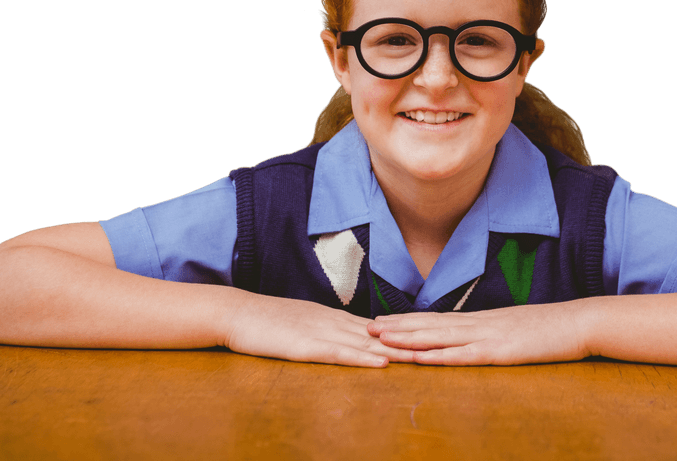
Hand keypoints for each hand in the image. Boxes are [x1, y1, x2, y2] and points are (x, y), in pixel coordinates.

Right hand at [223, 293, 415, 367]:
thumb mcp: (301, 323)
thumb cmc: (265, 321)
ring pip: (366, 344)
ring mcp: (321, 333)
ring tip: (425, 357)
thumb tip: (346, 337)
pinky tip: (382, 364)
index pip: (376, 327)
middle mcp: (333, 322)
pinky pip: (340, 354)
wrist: (236, 312)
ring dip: (396, 352)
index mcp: (333, 317)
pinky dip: (363, 359)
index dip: (404, 334)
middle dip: (410, 342)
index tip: (430, 338)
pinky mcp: (306, 347)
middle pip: (379, 334)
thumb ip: (325, 330)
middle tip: (440, 348)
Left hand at [367, 301, 592, 365]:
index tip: (381, 321)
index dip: (406, 321)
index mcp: (480, 320)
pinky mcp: (499, 352)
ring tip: (381, 338)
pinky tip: (420, 357)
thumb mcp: (513, 328)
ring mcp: (487, 337)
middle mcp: (478, 324)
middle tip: (366, 326)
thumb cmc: (549, 328)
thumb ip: (491, 332)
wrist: (578, 322)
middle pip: (429, 325)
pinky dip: (438, 356)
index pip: (435, 319)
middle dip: (396, 327)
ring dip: (408, 338)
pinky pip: (463, 355)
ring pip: (439, 337)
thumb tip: (471, 338)